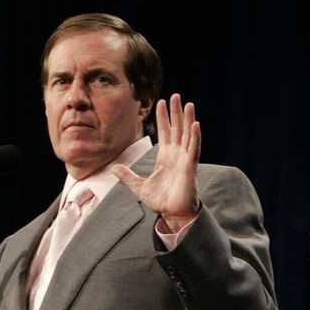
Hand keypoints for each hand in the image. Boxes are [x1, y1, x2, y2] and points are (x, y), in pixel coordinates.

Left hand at [111, 93, 200, 231]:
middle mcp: (176, 155)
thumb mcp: (139, 187)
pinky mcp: (190, 167)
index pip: (165, 132)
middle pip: (177, 128)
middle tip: (176, 95)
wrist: (172, 215)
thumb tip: (114, 167)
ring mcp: (185, 160)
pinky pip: (194, 149)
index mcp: (165, 157)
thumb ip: (127, 176)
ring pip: (187, 135)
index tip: (161, 102)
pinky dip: (195, 137)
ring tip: (188, 104)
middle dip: (176, 112)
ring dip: (188, 119)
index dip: (163, 117)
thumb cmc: (161, 201)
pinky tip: (195, 124)